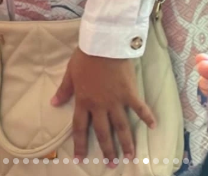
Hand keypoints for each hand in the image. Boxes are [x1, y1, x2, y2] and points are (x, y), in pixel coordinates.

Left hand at [52, 48, 154, 165]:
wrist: (103, 44)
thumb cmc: (85, 56)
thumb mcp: (70, 73)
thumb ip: (64, 90)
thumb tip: (53, 103)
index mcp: (84, 101)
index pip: (80, 127)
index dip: (80, 144)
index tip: (80, 158)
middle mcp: (100, 106)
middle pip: (103, 132)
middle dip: (107, 149)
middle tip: (112, 163)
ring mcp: (116, 101)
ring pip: (121, 126)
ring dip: (126, 142)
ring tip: (130, 156)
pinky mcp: (129, 93)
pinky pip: (139, 108)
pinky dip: (147, 117)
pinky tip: (154, 126)